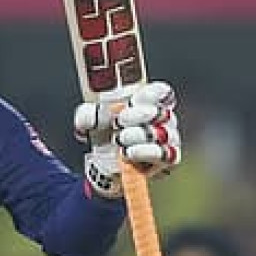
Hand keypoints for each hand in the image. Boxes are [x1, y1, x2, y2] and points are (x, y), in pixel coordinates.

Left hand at [73, 81, 181, 197]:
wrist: (105, 163)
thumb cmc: (105, 133)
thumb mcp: (91, 120)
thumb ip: (88, 114)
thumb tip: (88, 118)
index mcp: (148, 102)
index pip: (161, 92)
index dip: (149, 95)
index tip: (131, 101)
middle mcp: (163, 119)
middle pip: (161, 112)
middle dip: (138, 115)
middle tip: (119, 121)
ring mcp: (168, 139)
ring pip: (162, 133)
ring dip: (138, 136)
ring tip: (120, 139)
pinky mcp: (167, 159)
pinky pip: (165, 155)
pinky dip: (145, 153)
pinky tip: (129, 153)